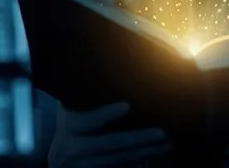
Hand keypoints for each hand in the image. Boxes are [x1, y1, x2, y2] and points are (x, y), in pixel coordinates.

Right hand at [47, 102, 172, 167]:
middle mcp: (76, 148)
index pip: (87, 121)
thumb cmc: (70, 125)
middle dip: (138, 139)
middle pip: (111, 143)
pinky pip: (124, 166)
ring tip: (167, 142)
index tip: (126, 106)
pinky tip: (159, 152)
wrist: (61, 160)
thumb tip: (109, 69)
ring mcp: (88, 164)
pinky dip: (143, 159)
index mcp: (70, 127)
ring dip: (147, 151)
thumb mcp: (69, 111)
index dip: (106, 115)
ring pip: (122, 158)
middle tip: (160, 133)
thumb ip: (84, 99)